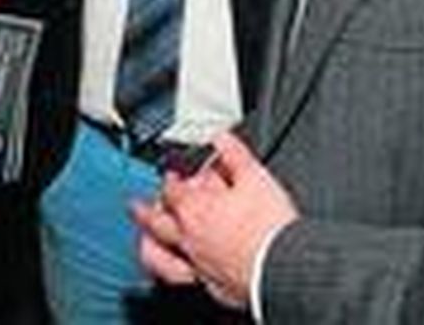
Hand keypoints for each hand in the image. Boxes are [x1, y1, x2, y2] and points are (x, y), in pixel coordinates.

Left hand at [132, 130, 297, 309]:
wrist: (288, 267)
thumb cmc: (271, 227)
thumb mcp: (255, 176)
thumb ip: (234, 153)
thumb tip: (221, 138)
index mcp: (195, 208)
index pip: (173, 188)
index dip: (172, 176)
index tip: (174, 171)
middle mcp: (188, 238)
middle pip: (155, 220)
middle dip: (146, 209)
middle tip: (136, 204)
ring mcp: (197, 264)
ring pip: (159, 256)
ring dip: (148, 245)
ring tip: (144, 241)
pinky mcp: (212, 286)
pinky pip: (182, 279)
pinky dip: (174, 271)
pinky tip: (178, 269)